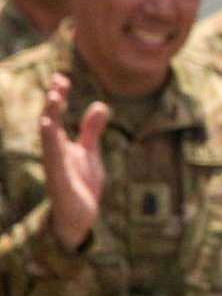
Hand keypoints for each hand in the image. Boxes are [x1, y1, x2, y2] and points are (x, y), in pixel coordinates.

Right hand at [38, 75, 106, 250]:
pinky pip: (54, 162)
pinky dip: (52, 146)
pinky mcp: (60, 182)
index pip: (56, 115)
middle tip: (57, 82)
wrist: (79, 218)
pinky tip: (49, 130)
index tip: (61, 77)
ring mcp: (55, 167)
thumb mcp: (89, 152)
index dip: (58, 96)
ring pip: (49, 140)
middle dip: (52, 103)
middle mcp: (54, 153)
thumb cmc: (80, 184)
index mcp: (60, 145)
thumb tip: (99, 104)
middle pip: (50, 123)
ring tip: (53, 98)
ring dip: (50, 119)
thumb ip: (91, 130)